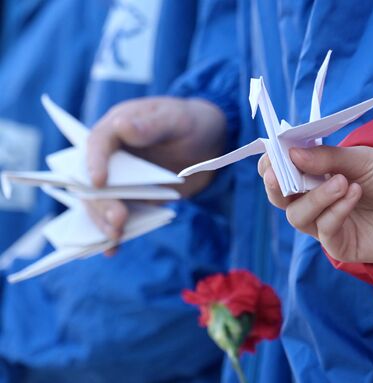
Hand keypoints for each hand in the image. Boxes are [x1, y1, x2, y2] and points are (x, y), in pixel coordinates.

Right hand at [84, 96, 226, 244]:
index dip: (94, 162)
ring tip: (116, 238)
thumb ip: (152, 124)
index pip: (97, 143)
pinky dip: (115, 232)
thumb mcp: (177, 120)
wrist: (209, 145)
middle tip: (118, 220)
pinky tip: (112, 249)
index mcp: (117, 128)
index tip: (99, 183)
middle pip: (93, 179)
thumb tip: (122, 125)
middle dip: (102, 201)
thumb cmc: (192, 124)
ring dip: (104, 220)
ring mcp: (120, 180)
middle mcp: (111, 156)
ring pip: (101, 202)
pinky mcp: (132, 199)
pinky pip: (119, 216)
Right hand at [258, 145, 372, 263]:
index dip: (272, 163)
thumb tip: (291, 154)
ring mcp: (327, 223)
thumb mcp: (363, 159)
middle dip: (276, 185)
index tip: (274, 152)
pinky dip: (336, 211)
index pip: (281, 170)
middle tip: (281, 172)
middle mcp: (317, 200)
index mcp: (316, 174)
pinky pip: (325, 231)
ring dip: (315, 197)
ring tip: (342, 182)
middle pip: (280, 197)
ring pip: (297, 216)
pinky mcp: (342, 245)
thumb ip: (328, 158)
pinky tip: (354, 193)